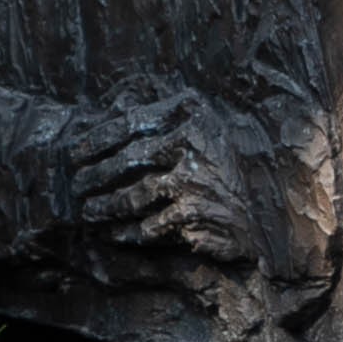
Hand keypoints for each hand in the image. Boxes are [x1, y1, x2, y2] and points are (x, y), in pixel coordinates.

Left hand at [59, 107, 255, 272]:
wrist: (267, 207)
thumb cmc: (224, 162)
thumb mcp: (200, 125)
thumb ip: (161, 116)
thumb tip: (112, 107)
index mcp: (190, 114)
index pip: (130, 123)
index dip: (96, 138)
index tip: (75, 152)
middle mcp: (192, 144)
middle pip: (127, 159)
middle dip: (95, 175)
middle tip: (77, 186)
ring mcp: (194, 180)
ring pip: (135, 194)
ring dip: (107, 206)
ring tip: (90, 211)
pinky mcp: (195, 213)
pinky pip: (151, 224)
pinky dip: (130, 232)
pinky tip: (116, 233)